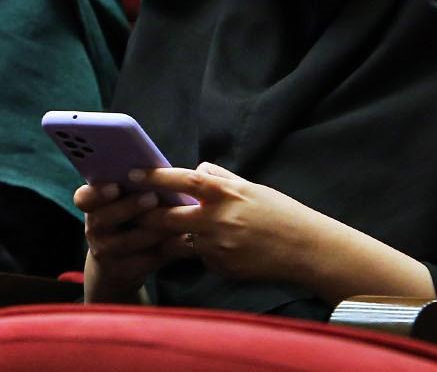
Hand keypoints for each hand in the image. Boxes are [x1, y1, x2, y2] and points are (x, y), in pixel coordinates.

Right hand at [76, 173, 194, 301]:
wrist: (118, 264)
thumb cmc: (128, 219)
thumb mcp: (122, 202)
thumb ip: (134, 186)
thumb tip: (161, 169)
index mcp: (93, 206)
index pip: (83, 197)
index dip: (97, 192)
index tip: (115, 187)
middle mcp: (94, 229)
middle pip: (106, 218)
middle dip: (130, 206)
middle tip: (152, 197)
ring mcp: (107, 252)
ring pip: (129, 241)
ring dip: (152, 229)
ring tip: (173, 218)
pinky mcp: (125, 270)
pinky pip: (146, 259)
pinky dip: (166, 249)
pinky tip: (183, 238)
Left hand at [137, 162, 328, 285]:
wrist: (304, 249)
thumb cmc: (281, 213)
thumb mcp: (252, 188)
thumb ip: (222, 179)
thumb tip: (199, 169)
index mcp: (226, 194)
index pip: (182, 180)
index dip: (155, 177)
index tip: (133, 174)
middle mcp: (217, 220)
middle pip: (168, 218)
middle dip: (146, 217)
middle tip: (132, 213)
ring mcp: (217, 247)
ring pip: (181, 241)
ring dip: (171, 238)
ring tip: (164, 234)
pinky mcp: (220, 267)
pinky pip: (202, 257)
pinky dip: (203, 252)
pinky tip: (221, 249)